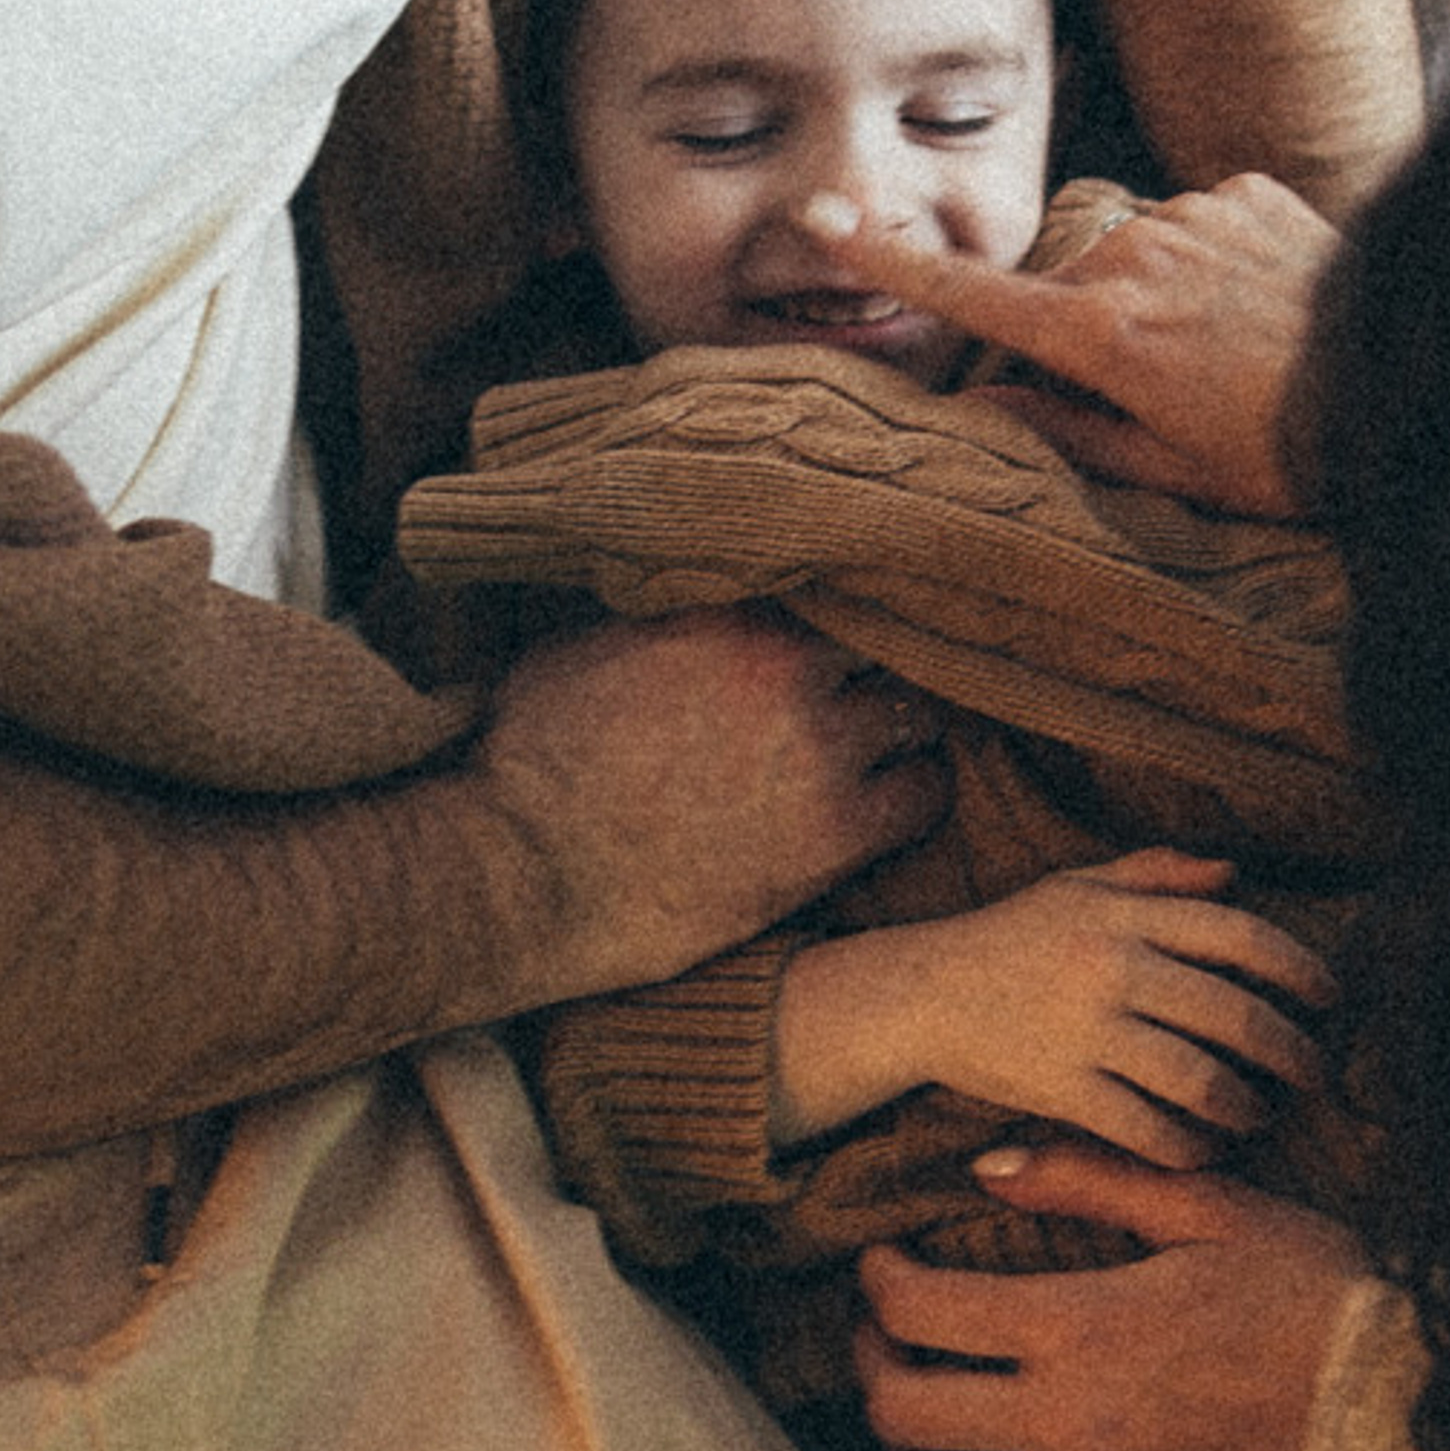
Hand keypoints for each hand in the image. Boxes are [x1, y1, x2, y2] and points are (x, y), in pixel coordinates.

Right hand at [469, 612, 943, 994]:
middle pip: (887, 639)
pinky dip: (920, 790)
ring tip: (887, 744)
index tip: (835, 628)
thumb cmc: (529, 760)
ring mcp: (820, 750)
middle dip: (876, 661)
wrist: (523, 873)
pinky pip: (926, 796)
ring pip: (918, 713)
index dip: (838, 606)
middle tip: (867, 687)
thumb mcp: (583, 643)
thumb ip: (666, 613)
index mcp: (727, 610)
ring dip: (903, 726)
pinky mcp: (835, 835)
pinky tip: (900, 797)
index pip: (833, 578)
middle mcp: (787, 667)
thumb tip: (695, 590)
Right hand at [771, 851, 1332, 1155]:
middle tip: (1316, 1074)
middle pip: (1235, 1015)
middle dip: (1292, 1052)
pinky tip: (1206, 1148)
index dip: (1299, 968)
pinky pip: (1148, 1128)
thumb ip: (1156, 874)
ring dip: (1247, 1106)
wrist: (920, 993)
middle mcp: (1113, 966)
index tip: (1329, 997)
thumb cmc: (1007, 938)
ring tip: (1261, 1115)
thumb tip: (1234, 873)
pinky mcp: (1062, 1088)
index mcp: (1125, 913)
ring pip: (1200, 1080)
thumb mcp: (1077, 886)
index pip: (1239, 935)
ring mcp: (1088, 1030)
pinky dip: (1189, 1145)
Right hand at [806, 174, 1338, 512]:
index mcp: (1103, 333)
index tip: (826, 216)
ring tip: (1231, 350)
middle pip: (1068, 285)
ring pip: (1135, 252)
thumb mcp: (1171, 473)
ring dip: (1157, 293)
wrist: (1406, 380)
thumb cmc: (1285, 452)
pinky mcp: (1246, 190)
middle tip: (1167, 391)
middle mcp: (1135, 258)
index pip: (975, 297)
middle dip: (1091, 328)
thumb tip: (990, 411)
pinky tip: (1262, 308)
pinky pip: (1198, 221)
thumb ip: (1070, 434)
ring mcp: (1193, 215)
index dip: (892, 261)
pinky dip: (1211, 260)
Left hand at [853, 1152, 1365, 1450]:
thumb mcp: (1211, 1206)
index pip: (922, 1312)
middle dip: (871, 1364)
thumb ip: (1090, 1177)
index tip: (883, 1263)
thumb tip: (989, 1165)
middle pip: (907, 1411)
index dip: (879, 1283)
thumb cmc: (1317, 1293)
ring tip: (918, 1415)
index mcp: (1079, 1327)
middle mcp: (1070, 1424)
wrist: (1411, 1411)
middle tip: (881, 1333)